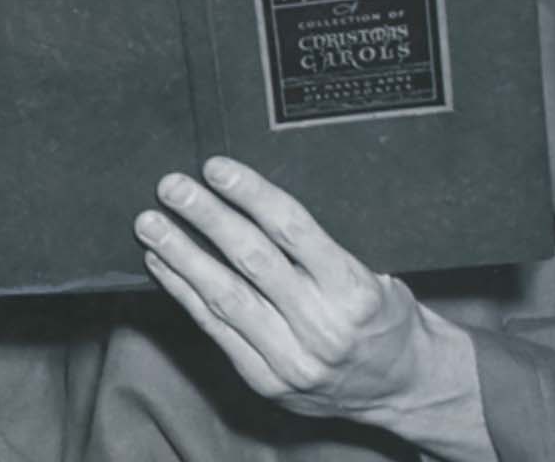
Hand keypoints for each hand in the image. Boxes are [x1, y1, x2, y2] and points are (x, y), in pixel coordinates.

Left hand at [135, 157, 481, 434]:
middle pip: (252, 260)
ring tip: (150, 223)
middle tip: (172, 186)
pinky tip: (162, 264)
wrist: (404, 387)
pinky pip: (215, 329)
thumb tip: (248, 197)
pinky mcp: (265, 380)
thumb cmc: (382, 317)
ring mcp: (292, 359)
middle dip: (205, 218)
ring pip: (225, 297)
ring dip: (181, 255)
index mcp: (354, 291)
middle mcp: (322, 327)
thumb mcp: (372, 274)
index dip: (250, 194)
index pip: (293, 230)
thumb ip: (317, 249)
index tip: (215, 167)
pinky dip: (184, 292)